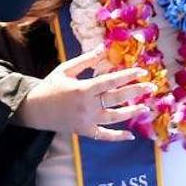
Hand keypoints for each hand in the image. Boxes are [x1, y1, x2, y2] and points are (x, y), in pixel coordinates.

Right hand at [14, 47, 153, 141]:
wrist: (34, 109)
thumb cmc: (50, 86)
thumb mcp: (66, 69)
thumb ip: (86, 60)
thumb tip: (103, 48)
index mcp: (83, 88)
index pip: (111, 81)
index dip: (127, 76)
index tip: (142, 71)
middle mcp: (87, 106)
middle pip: (117, 98)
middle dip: (136, 91)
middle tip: (152, 86)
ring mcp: (87, 120)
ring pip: (114, 118)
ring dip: (132, 112)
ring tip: (146, 107)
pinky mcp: (84, 131)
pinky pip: (104, 136)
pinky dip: (117, 137)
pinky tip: (130, 136)